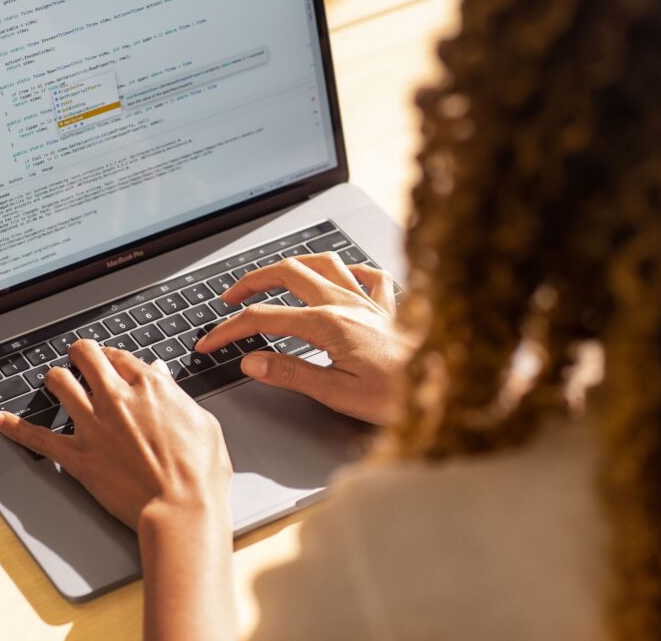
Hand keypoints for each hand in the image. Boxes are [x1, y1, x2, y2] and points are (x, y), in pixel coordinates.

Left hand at [0, 340, 232, 531]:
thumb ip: (175, 394)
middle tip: (79, 360)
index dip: (112, 357)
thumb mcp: (201, 421)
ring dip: (56, 379)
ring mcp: (92, 425)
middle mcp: (116, 397)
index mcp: (149, 386)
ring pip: (58, 382)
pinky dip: (14, 427)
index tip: (110, 363)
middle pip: (85, 356)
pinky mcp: (76, 455)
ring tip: (56, 382)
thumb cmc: (199, 471)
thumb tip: (160, 375)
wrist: (180, 508)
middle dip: (80, 355)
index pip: (119, 356)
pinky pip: (37, 437)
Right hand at [196, 253, 411, 424]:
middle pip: (288, 273)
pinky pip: (365, 273)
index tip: (210, 341)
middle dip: (253, 281)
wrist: (450, 389)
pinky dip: (345, 270)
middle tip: (230, 298)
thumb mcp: (338, 394)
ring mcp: (369, 300)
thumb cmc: (402, 397)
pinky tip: (339, 277)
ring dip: (292, 265)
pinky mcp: (389, 306)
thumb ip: (292, 373)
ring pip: (323, 261)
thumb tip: (253, 360)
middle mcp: (347, 303)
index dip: (230, 329)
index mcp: (329, 325)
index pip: (264, 319)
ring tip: (273, 277)